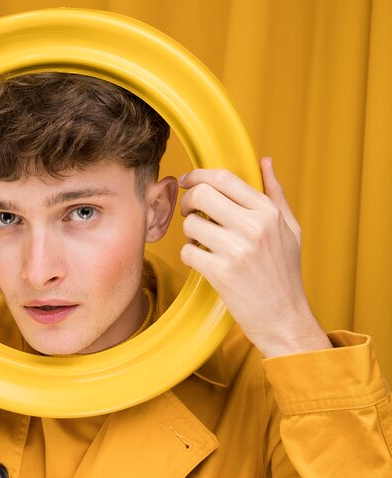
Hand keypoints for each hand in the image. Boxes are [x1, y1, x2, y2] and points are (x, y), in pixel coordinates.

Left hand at [178, 158, 330, 357]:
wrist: (283, 317)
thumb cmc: (284, 272)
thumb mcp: (290, 229)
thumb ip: (275, 193)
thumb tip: (265, 161)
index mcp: (268, 212)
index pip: (223, 178)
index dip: (197, 175)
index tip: (187, 181)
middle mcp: (253, 227)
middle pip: (200, 194)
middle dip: (187, 202)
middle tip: (191, 214)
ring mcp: (236, 250)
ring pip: (190, 224)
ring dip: (189, 233)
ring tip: (201, 243)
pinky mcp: (220, 273)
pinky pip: (187, 252)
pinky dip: (189, 256)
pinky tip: (202, 262)